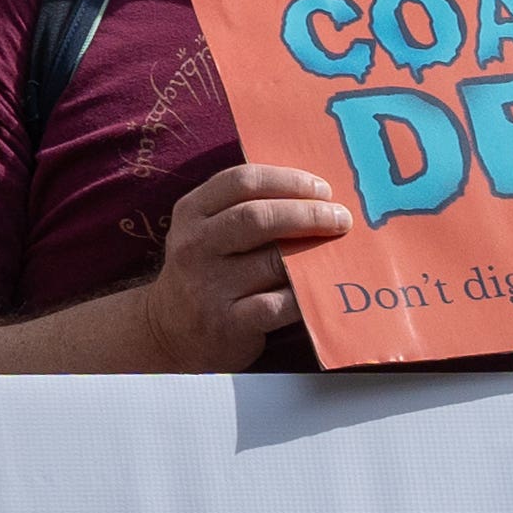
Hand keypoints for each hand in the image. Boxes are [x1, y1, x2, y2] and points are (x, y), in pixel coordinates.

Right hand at [142, 161, 351, 366]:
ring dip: (315, 254)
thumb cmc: (204, 271)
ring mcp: (209, 284)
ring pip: (274, 260)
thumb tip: (311, 195)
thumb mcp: (206, 231)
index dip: (288, 180)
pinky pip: (278, 304)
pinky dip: (305, 295)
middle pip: (258, 217)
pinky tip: (321, 290)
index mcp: (192, 211)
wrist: (170, 331)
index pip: (241, 181)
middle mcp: (196, 244)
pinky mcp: (228, 321)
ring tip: (339, 251)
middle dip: (308, 214)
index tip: (322, 189)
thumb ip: (243, 209)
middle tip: (342, 218)